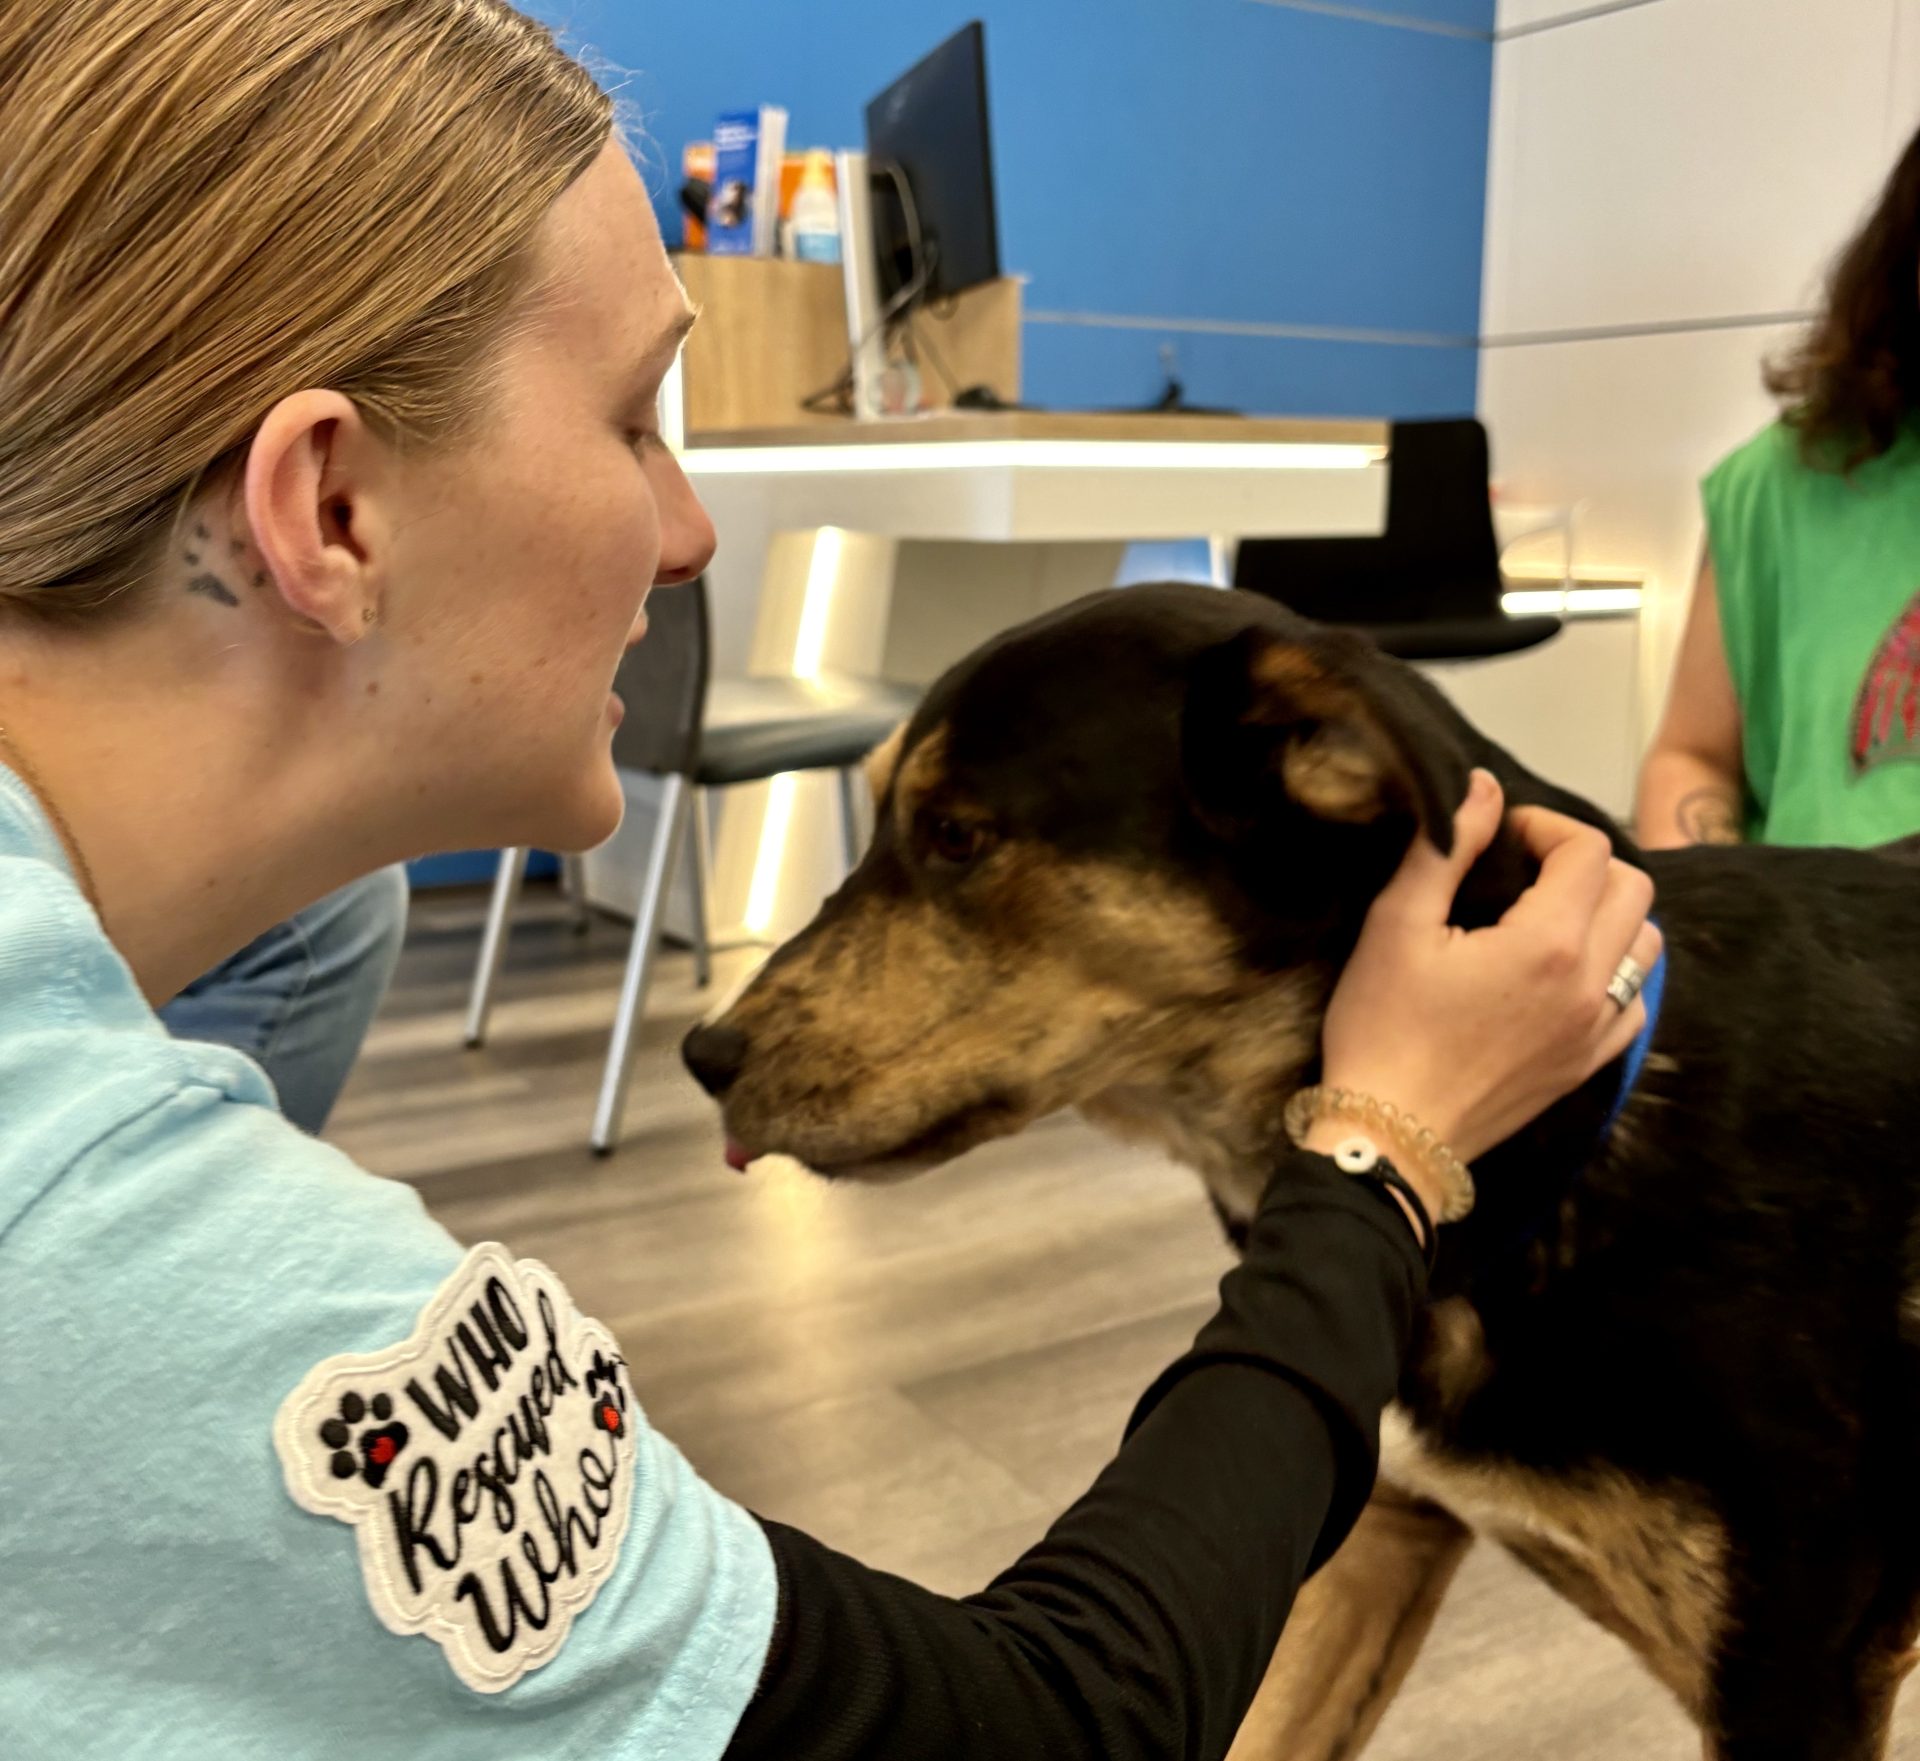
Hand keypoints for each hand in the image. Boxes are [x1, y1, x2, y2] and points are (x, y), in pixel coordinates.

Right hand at [1314, 769, 1660, 1220]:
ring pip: (1647, 945)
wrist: (1391, 1135)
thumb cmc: (1382, 1025)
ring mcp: (1598, 1030)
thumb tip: (1483, 787)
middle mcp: (1591, 984)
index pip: (1587, 850)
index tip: (1502, 835)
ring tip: (1549, 917)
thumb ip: (1445, 847)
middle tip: (1525, 870)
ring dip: (1608, 914)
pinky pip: (1637, 1002)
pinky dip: (1614, 973)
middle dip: (1583, 862)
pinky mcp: (1590, 1065)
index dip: (1546, 826)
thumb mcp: (1395, 925)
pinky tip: (1564, 974)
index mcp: (1548, 943)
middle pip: (1632, 888)